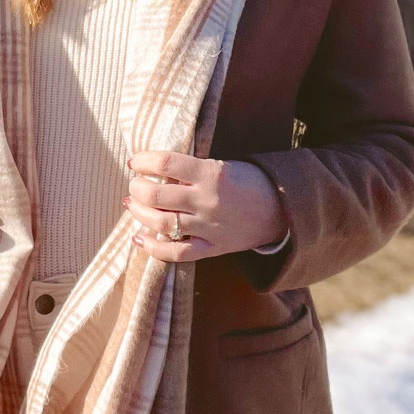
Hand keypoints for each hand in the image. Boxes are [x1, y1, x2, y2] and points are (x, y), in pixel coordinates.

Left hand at [125, 152, 287, 265]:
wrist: (281, 210)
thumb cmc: (248, 182)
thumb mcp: (222, 165)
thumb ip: (191, 169)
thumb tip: (152, 167)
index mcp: (211, 174)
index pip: (166, 163)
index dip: (144, 160)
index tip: (135, 160)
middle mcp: (207, 201)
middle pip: (156, 195)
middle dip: (137, 187)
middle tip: (135, 184)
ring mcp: (208, 227)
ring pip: (161, 223)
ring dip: (139, 212)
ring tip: (133, 204)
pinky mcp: (212, 248)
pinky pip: (176, 253)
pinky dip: (152, 248)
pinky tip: (139, 237)